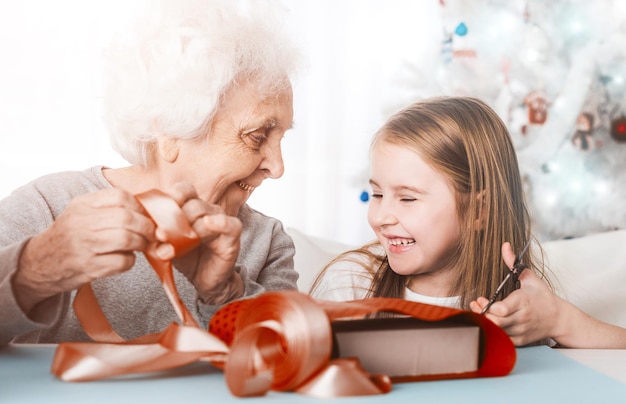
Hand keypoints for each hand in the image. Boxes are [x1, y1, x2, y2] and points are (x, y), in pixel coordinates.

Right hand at [13, 188, 156, 312]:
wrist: (39, 263)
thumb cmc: (69, 236)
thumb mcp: (81, 212)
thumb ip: (109, 206)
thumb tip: (148, 210)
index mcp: (82, 204)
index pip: (120, 196)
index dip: (141, 207)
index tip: (147, 216)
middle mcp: (81, 223)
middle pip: (127, 218)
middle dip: (147, 227)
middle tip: (153, 233)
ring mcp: (84, 246)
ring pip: (127, 239)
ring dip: (142, 243)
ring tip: (142, 245)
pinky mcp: (88, 268)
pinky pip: (122, 262)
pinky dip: (130, 261)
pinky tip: (125, 259)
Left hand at [161, 183, 243, 304]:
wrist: (203, 279)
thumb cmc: (186, 258)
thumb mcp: (165, 242)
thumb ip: (156, 231)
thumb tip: (141, 224)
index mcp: (191, 206)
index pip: (184, 190)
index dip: (171, 197)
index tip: (155, 212)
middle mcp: (207, 210)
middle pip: (192, 203)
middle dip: (173, 219)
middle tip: (159, 235)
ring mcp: (221, 220)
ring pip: (205, 213)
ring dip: (186, 230)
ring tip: (171, 248)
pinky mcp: (232, 236)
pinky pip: (230, 224)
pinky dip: (219, 223)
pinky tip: (208, 225)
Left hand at [469, 242, 560, 345]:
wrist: (558, 319)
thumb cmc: (542, 296)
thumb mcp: (529, 277)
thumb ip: (514, 263)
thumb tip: (505, 246)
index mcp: (523, 302)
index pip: (501, 309)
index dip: (487, 306)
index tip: (482, 298)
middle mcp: (522, 318)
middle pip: (495, 322)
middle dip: (481, 314)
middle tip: (476, 305)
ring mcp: (521, 331)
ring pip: (496, 332)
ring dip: (484, 323)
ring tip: (479, 312)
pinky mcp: (520, 341)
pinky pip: (501, 340)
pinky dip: (492, 333)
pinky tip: (488, 323)